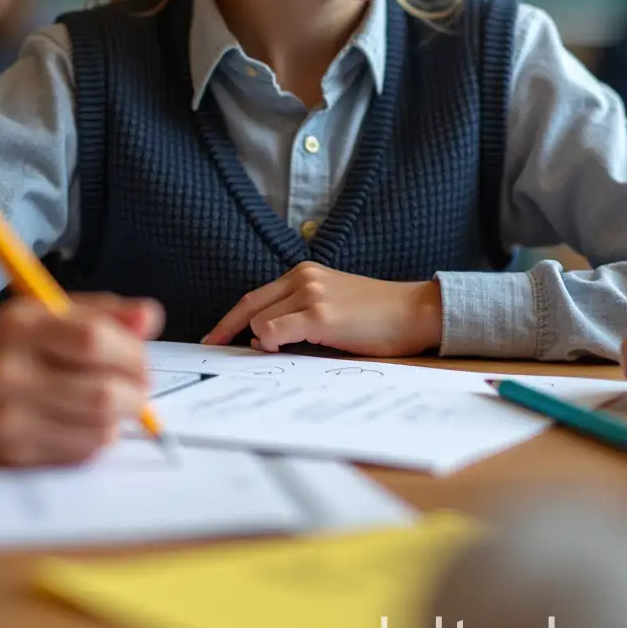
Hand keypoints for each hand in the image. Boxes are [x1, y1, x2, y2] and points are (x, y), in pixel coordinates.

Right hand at [0, 294, 164, 465]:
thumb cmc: (19, 341)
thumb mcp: (54, 312)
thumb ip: (106, 313)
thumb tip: (150, 317)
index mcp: (20, 328)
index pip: (92, 340)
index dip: (131, 352)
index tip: (141, 358)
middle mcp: (7, 375)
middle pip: (101, 394)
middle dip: (136, 391)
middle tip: (139, 386)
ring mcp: (7, 420)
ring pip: (98, 429)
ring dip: (121, 417)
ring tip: (115, 402)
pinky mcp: (13, 454)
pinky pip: (81, 452)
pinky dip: (98, 437)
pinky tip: (87, 421)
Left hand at [201, 263, 441, 357]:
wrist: (414, 312)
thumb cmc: (377, 316)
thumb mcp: (332, 303)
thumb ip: (298, 313)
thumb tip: (259, 338)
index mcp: (304, 274)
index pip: (253, 298)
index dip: (228, 321)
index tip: (212, 339)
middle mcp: (303, 278)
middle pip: (250, 308)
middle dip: (231, 333)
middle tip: (216, 352)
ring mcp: (311, 295)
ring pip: (259, 322)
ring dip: (261, 342)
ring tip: (280, 353)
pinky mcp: (320, 316)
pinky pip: (273, 332)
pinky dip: (269, 343)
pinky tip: (282, 349)